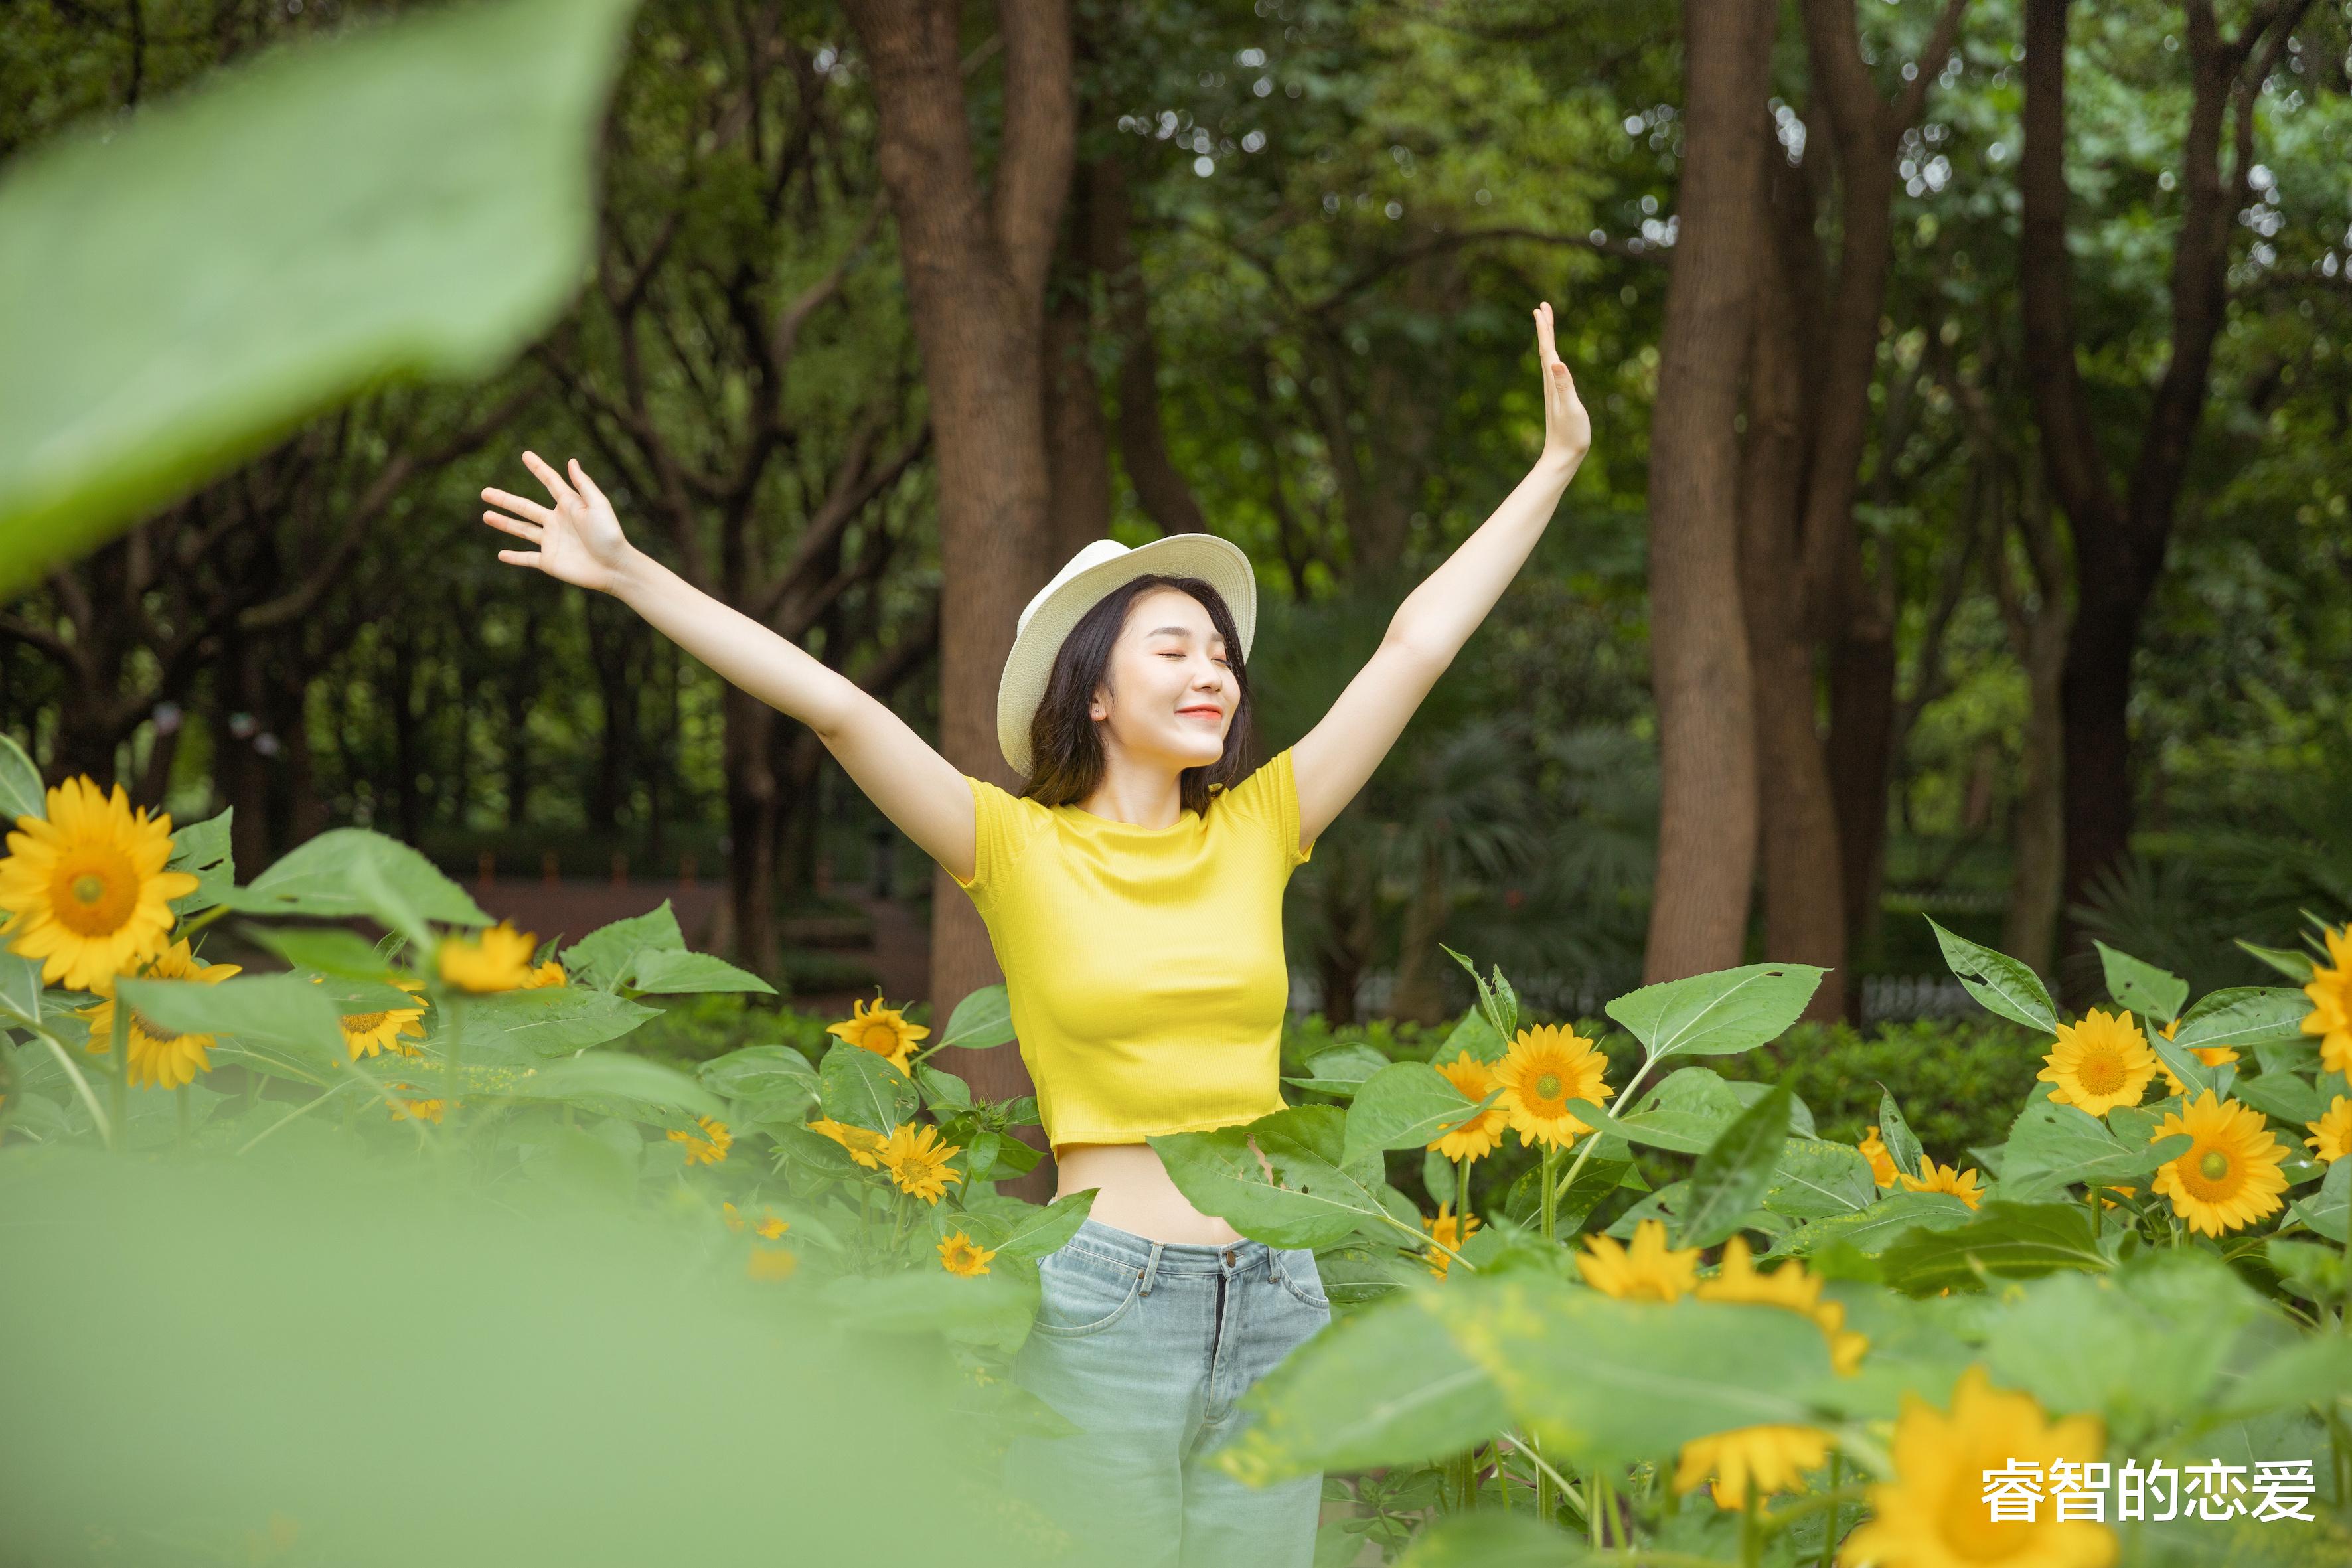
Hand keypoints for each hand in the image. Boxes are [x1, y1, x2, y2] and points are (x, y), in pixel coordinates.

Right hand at [481, 452, 635, 593]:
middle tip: (484, 492)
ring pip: (521, 530)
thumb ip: (584, 484)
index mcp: (569, 505)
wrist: (614, 567)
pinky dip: (514, 557)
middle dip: (504, 499)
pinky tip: (500, 554)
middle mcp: (557, 522)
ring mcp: (551, 541)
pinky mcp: (549, 561)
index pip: (550, 482)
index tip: (525, 455)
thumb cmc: (610, 534)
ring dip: (503, 523)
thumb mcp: (598, 505)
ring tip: (485, 515)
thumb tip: (571, 461)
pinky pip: (527, 558)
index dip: (538, 468)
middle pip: (524, 507)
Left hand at [1532, 301, 1591, 470]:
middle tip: (1542, 307)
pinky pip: (1553, 371)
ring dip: (1547, 340)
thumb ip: (1565, 385)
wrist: (1562, 457)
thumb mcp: (1571, 409)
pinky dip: (1552, 357)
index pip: (1547, 349)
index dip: (1545, 328)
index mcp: (1553, 382)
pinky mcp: (1557, 398)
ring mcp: (1553, 391)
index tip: (1541, 308)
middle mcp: (1550, 384)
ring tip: (1546, 326)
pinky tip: (1554, 359)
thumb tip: (1556, 363)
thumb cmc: (1570, 436)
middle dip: (1545, 328)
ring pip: (1548, 359)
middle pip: (1545, 350)